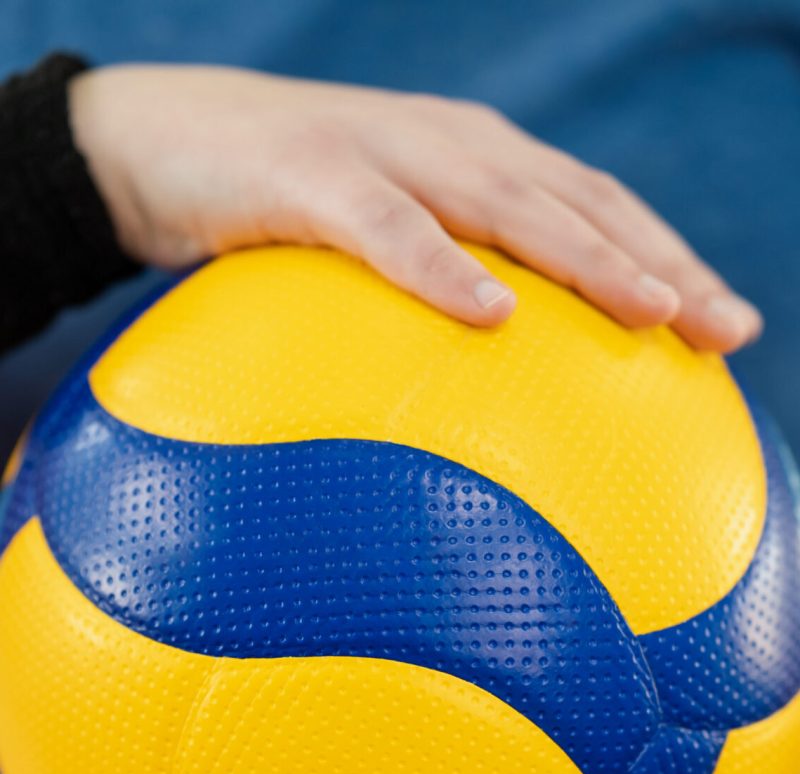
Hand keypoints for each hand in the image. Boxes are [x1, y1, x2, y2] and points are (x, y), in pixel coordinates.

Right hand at [69, 64, 760, 349]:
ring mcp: (386, 151)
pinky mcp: (313, 173)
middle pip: (581, 203)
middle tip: (726, 333)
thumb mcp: (375, 252)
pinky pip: (387, 227)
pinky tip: (489, 311)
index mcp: (479, 163)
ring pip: (507, 202)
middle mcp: (453, 146)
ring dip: (586, 256)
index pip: (597, 208)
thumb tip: (493, 395)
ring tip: (651, 312)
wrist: (159, 142)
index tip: (729, 332)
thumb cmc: (279, 212)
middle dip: (663, 265)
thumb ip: (437, 299)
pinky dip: (440, 266)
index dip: (670, 261)